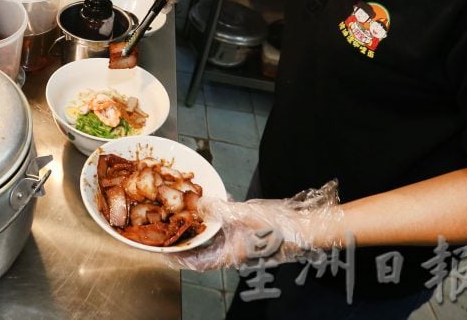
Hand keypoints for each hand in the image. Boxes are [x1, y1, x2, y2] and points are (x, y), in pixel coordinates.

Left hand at [162, 181, 345, 271]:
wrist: (304, 227)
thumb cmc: (278, 226)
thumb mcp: (244, 214)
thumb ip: (219, 210)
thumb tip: (198, 204)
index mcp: (231, 254)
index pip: (198, 263)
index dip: (179, 259)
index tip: (163, 252)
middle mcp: (233, 252)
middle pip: (202, 251)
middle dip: (185, 242)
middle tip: (168, 230)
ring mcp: (240, 244)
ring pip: (213, 240)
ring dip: (199, 230)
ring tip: (183, 216)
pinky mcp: (247, 234)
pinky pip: (225, 230)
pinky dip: (215, 220)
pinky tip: (213, 203)